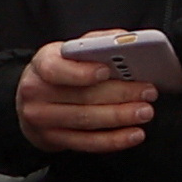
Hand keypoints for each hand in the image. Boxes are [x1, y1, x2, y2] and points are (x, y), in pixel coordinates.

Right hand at [18, 39, 160, 155]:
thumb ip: (95, 44)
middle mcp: (37, 92)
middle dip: (120, 94)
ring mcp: (42, 119)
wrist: (33, 101)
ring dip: (121, 117)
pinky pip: (87, 142)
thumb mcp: (70, 53)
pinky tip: (134, 134)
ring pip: (86, 120)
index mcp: (42, 64)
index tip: (106, 70)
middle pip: (81, 96)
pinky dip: (114, 140)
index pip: (56, 68)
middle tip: (147, 92)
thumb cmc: (60, 72)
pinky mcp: (53, 140)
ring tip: (145, 111)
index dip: (81, 72)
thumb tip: (125, 39)